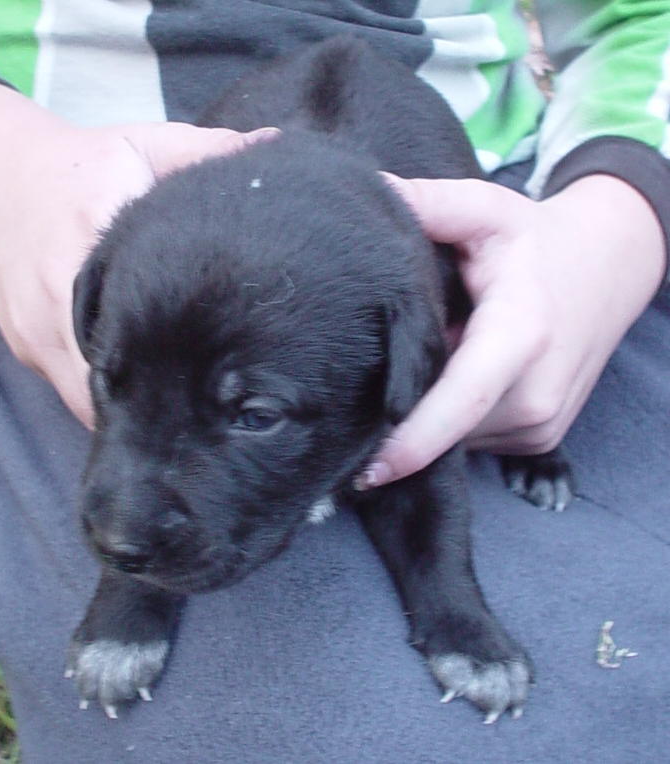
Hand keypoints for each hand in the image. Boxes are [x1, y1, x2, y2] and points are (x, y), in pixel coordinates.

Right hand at [0, 83, 275, 425]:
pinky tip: (138, 401)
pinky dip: (101, 401)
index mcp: (93, 237)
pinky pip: (66, 391)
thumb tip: (275, 146)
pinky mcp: (23, 346)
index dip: (180, 358)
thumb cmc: (84, 166)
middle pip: (112, 376)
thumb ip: (208, 150)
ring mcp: (35, 328)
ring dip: (129, 409)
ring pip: (86, 398)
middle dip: (158, 401)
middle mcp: (58, 292)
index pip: (138, 317)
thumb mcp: (145, 146)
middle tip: (207, 414)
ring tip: (176, 417)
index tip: (220, 378)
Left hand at [358, 174, 664, 486]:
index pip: (459, 402)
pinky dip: (454, 416)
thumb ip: (426, 203)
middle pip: (446, 424)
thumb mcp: (485, 210)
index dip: (411, 441)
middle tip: (368, 384)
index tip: (365, 471)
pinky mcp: (541, 436)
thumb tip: (367, 198)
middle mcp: (536, 394)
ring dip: (430, 411)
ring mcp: (542, 423)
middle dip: (402, 414)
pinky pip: (476, 437)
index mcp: (521, 336)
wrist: (611, 266)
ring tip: (432, 359)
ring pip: (458, 436)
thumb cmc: (539, 239)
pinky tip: (455, 375)